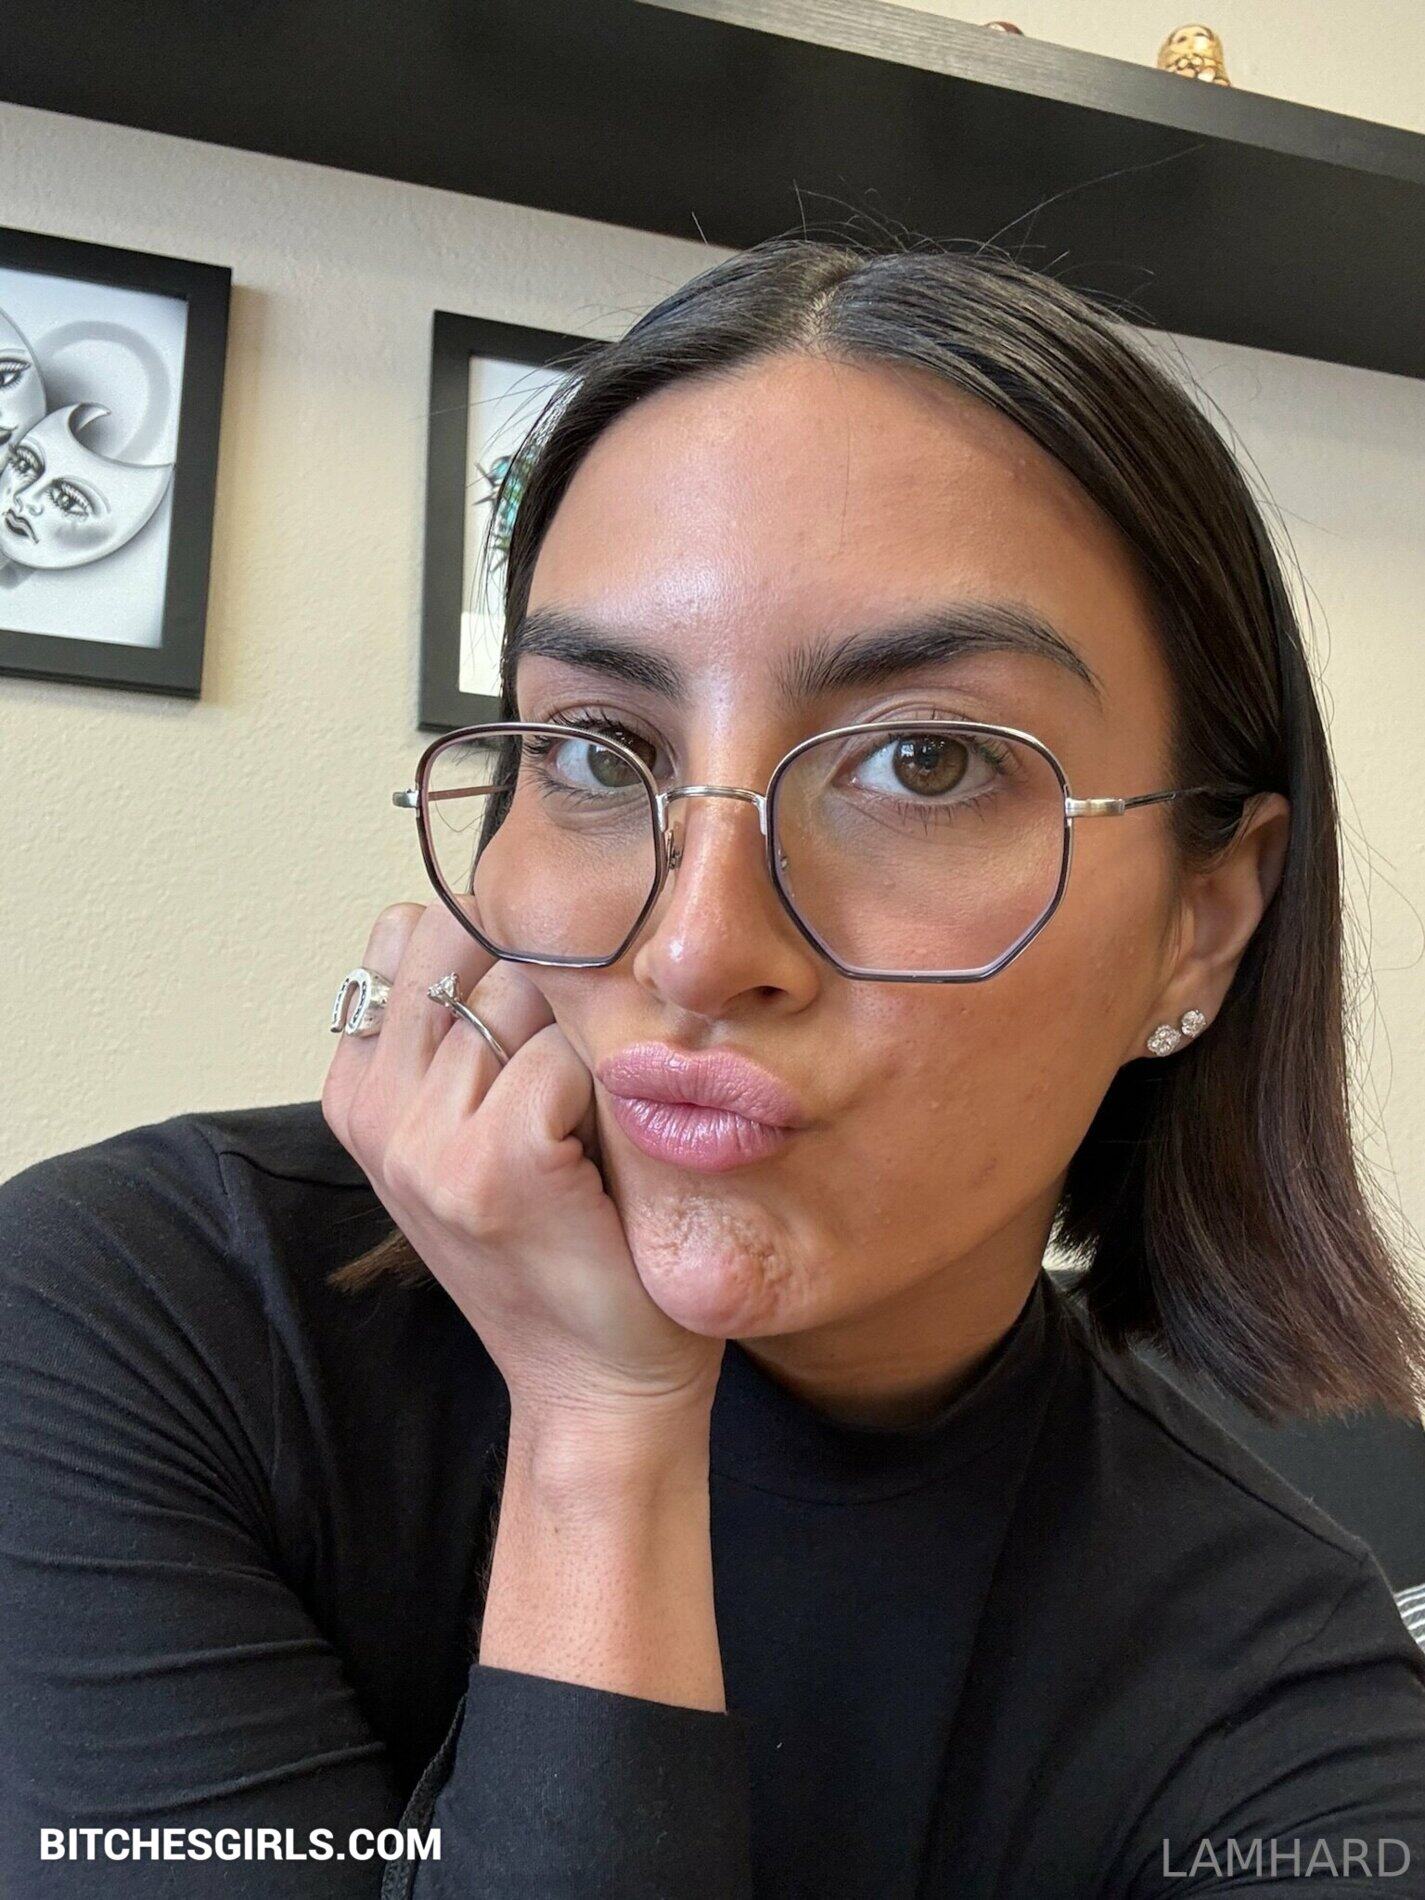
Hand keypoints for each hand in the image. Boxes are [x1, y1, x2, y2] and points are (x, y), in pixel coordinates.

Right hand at [322, 902, 725, 1437]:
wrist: (600, 1383)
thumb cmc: (565, 1245)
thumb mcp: (486, 1124)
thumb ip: (469, 1027)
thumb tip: (512, 902)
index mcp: (358, 1090)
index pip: (410, 926)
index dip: (495, 942)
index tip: (543, 1007)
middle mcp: (372, 1107)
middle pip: (466, 938)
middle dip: (543, 970)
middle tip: (583, 1060)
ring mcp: (423, 1138)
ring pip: (528, 993)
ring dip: (585, 1034)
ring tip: (595, 1117)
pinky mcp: (492, 1162)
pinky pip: (565, 1057)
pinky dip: (607, 1088)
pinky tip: (604, 1156)